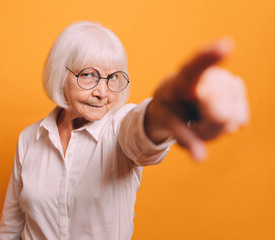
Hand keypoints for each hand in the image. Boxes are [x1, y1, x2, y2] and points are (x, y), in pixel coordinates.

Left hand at [145, 38, 248, 160]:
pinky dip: (226, 127)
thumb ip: (184, 138)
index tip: (225, 45)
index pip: (195, 67)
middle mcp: (209, 75)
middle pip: (219, 116)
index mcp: (183, 79)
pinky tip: (213, 116)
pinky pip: (240, 121)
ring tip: (200, 119)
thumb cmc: (169, 107)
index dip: (210, 57)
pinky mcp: (239, 90)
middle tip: (191, 124)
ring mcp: (226, 80)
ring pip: (231, 121)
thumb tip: (200, 159)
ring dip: (215, 130)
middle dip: (205, 130)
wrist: (176, 98)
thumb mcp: (166, 123)